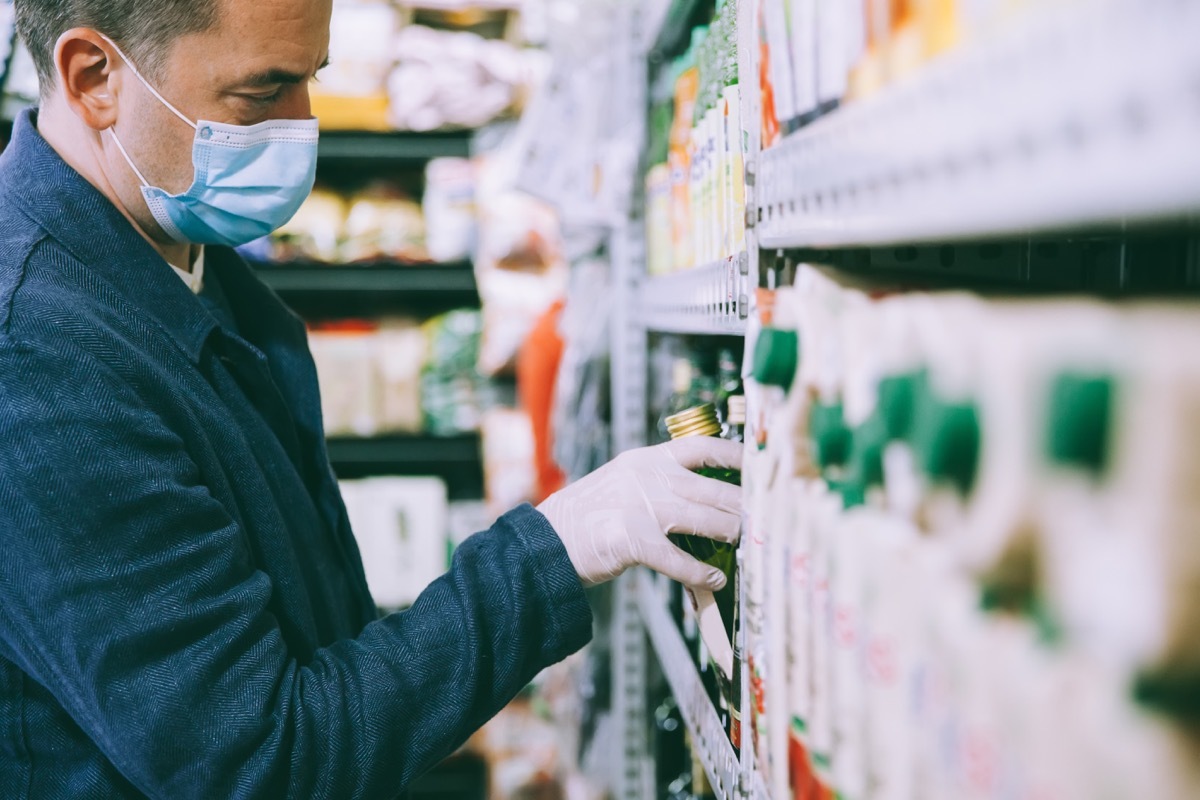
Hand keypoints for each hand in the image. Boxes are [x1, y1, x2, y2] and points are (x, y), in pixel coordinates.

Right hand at [537, 438, 742, 588]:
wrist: (547, 540)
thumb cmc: (590, 515)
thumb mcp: (624, 482)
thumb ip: (660, 483)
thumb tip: (707, 499)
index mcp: (647, 459)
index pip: (702, 448)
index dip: (736, 456)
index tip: (760, 465)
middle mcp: (647, 477)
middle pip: (713, 490)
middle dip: (743, 507)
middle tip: (763, 519)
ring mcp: (640, 507)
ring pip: (705, 520)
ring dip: (731, 535)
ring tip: (746, 545)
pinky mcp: (632, 540)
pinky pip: (679, 559)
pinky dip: (701, 573)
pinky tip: (715, 579)